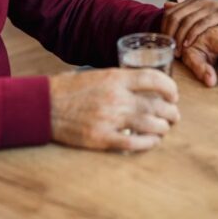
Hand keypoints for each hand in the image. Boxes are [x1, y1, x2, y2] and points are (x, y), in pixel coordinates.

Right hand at [49, 68, 179, 151]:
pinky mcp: (102, 138)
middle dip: (170, 112)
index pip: (153, 78)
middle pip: (156, 105)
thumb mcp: (96, 75)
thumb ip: (119, 80)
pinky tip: (152, 142)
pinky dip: (147, 143)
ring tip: (164, 128)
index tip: (174, 94)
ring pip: (149, 124)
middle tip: (174, 115)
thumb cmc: (69, 89)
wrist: (44, 105)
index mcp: (115, 78)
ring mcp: (110, 118)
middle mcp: (116, 97)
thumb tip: (143, 87)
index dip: (169, 87)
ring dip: (162, 128)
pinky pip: (133, 143)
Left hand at [162, 0, 217, 51]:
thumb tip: (166, 6)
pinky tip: (188, 45)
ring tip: (178, 52)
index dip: (164, 29)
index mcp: (194, 0)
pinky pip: (201, 24)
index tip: (164, 44)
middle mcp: (200, 1)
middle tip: (170, 50)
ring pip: (186, 21)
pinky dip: (192, 35)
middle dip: (169, 35)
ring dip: (179, 38)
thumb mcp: (205, 14)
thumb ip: (186, 11)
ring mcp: (210, 6)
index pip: (170, 13)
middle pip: (175, 17)